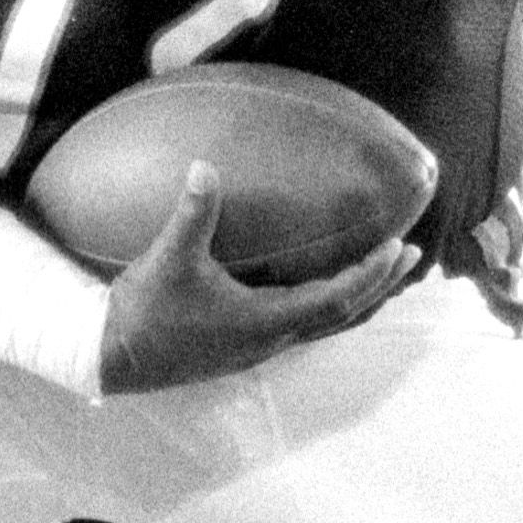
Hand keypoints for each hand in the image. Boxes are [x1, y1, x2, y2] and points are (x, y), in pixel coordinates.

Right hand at [95, 163, 417, 396]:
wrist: (112, 356)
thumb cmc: (144, 311)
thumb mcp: (167, 259)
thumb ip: (192, 213)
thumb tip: (203, 166)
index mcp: (263, 323)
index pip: (335, 300)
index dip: (370, 276)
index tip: (397, 248)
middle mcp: (271, 340)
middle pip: (344, 317)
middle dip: (380, 286)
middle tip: (410, 255)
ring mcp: (260, 347)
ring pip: (327, 326)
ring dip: (360, 298)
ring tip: (385, 271)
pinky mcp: (246, 347)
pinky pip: (306, 326)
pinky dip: (330, 305)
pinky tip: (326, 285)